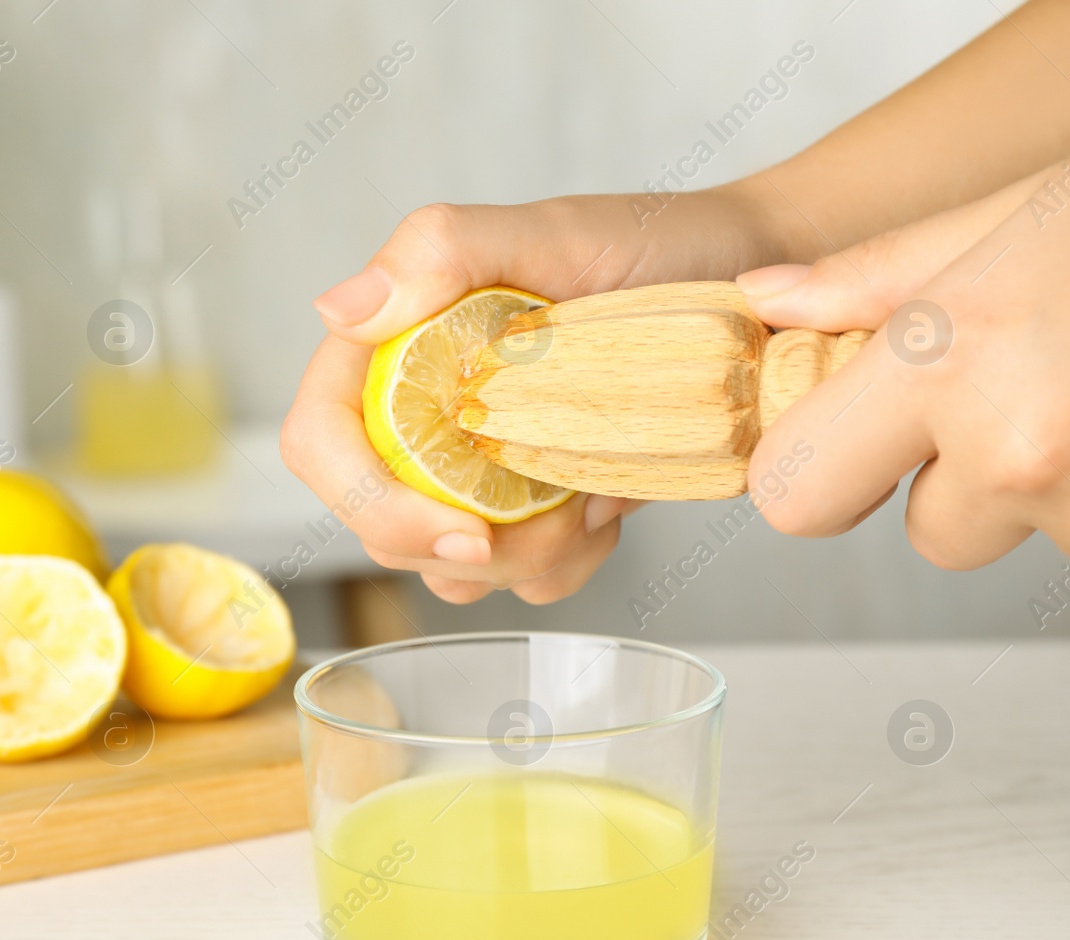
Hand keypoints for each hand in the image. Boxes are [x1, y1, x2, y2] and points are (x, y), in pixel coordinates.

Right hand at [282, 184, 800, 603]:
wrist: (747, 283)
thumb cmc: (650, 243)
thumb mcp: (548, 232)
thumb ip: (436, 253)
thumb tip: (337, 310)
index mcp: (394, 347)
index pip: (322, 441)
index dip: (370, 501)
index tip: (466, 530)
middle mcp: (416, 411)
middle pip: (380, 524)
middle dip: (469, 549)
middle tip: (568, 516)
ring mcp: (468, 466)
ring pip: (446, 567)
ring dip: (525, 560)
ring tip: (597, 499)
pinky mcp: (522, 503)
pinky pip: (513, 575)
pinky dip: (562, 563)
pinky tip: (608, 506)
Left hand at [739, 153, 1069, 570]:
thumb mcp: (1011, 213)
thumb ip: (872, 279)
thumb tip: (767, 307)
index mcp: (949, 361)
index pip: (796, 495)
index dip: (816, 470)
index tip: (844, 441)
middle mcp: (1019, 453)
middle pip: (925, 534)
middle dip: (954, 480)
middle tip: (1023, 389)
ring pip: (1028, 535)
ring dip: (1051, 483)